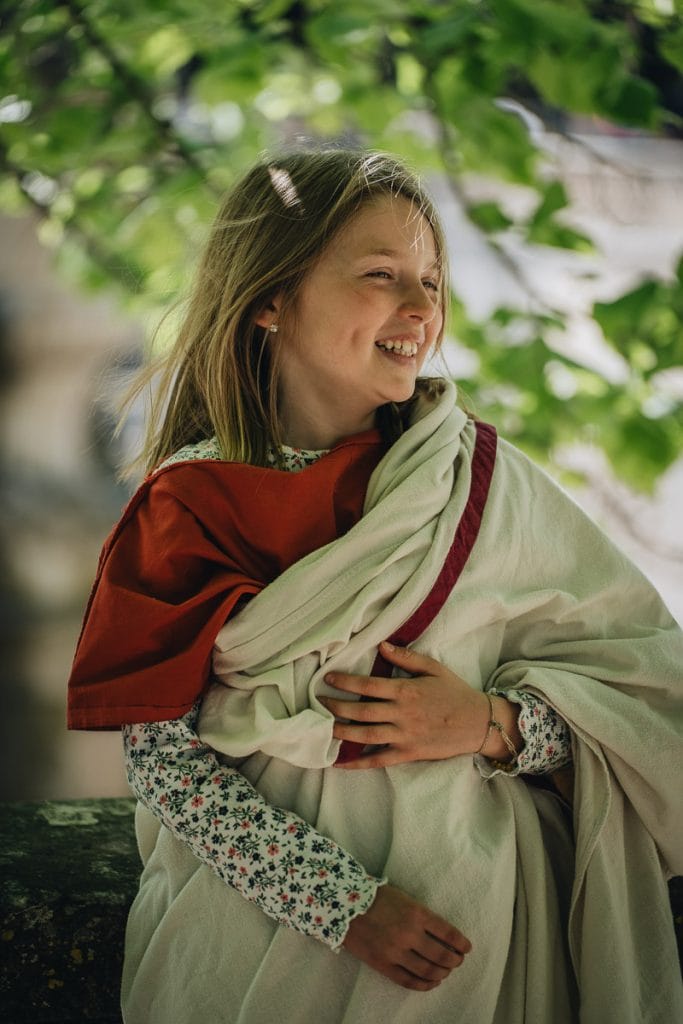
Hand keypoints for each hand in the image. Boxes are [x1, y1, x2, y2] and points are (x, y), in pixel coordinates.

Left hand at [321, 641, 489, 767]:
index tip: (328, 679)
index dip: (345, 682)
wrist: (478, 723)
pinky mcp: (408, 753)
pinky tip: (340, 762)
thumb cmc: (455, 692)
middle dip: (336, 706)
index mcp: (406, 690)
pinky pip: (379, 760)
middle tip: (319, 701)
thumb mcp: (433, 668)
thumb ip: (406, 658)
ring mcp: (404, 735)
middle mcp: (402, 714)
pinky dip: (357, 763)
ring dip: (341, 731)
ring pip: (365, 735)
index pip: (368, 685)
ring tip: (323, 726)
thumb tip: (382, 646)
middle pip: (361, 711)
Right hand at [342, 883, 471, 989]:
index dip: (461, 944)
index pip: (448, 934)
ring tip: (445, 971)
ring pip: (428, 971)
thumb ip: (423, 916)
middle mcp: (408, 934)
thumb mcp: (405, 898)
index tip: (467, 948)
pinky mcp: (383, 965)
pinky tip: (431, 982)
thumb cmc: (377, 897)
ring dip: (442, 973)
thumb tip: (443, 935)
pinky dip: (424, 985)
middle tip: (458, 960)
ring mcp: (395, 952)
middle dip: (454, 961)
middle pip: (442, 956)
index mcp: (416, 913)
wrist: (344, 904)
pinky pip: (409, 981)